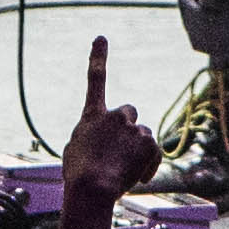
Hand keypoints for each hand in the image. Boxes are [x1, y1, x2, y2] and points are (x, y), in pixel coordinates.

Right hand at [53, 36, 153, 228]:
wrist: (92, 189)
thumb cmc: (78, 177)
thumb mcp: (74, 152)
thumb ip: (88, 138)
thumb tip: (99, 141)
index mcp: (92, 117)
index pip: (95, 80)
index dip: (98, 58)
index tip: (101, 39)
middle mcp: (114, 116)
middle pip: (128, 112)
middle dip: (128, 127)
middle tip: (120, 151)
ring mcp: (133, 128)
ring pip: (142, 136)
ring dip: (136, 152)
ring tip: (122, 173)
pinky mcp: (149, 143)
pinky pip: (154, 153)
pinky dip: (148, 166)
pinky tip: (139, 179)